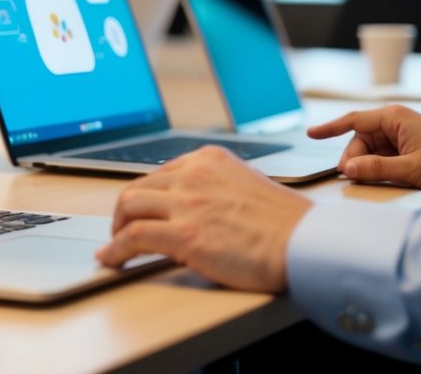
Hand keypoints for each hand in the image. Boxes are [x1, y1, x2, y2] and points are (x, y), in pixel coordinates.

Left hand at [96, 146, 311, 292]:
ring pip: (128, 208)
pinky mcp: (183, 234)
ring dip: (116, 229)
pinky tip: (111, 260)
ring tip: (115, 246)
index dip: (144, 197)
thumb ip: (216, 188)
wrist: (309, 245)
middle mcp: (193, 174)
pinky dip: (115, 250)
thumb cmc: (287, 226)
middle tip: (122, 230)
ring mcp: (186, 203)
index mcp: (208, 160)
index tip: (139, 211)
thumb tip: (193, 207)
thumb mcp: (247, 186)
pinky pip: (132, 238)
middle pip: (138, 188)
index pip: (160, 174)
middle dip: (124, 212)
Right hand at [308, 105, 420, 189]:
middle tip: (353, 177)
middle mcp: (394, 122)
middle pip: (360, 139)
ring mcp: (399, 135)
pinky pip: (380, 156)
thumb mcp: (412, 169)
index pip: (353, 120)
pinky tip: (380, 177)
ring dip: (367, 165)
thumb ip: (377, 169)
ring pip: (368, 150)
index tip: (310, 134)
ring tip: (373, 179)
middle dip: (354, 158)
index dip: (330, 128)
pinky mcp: (404, 147)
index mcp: (394, 118)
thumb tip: (347, 169)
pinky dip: (376, 167)